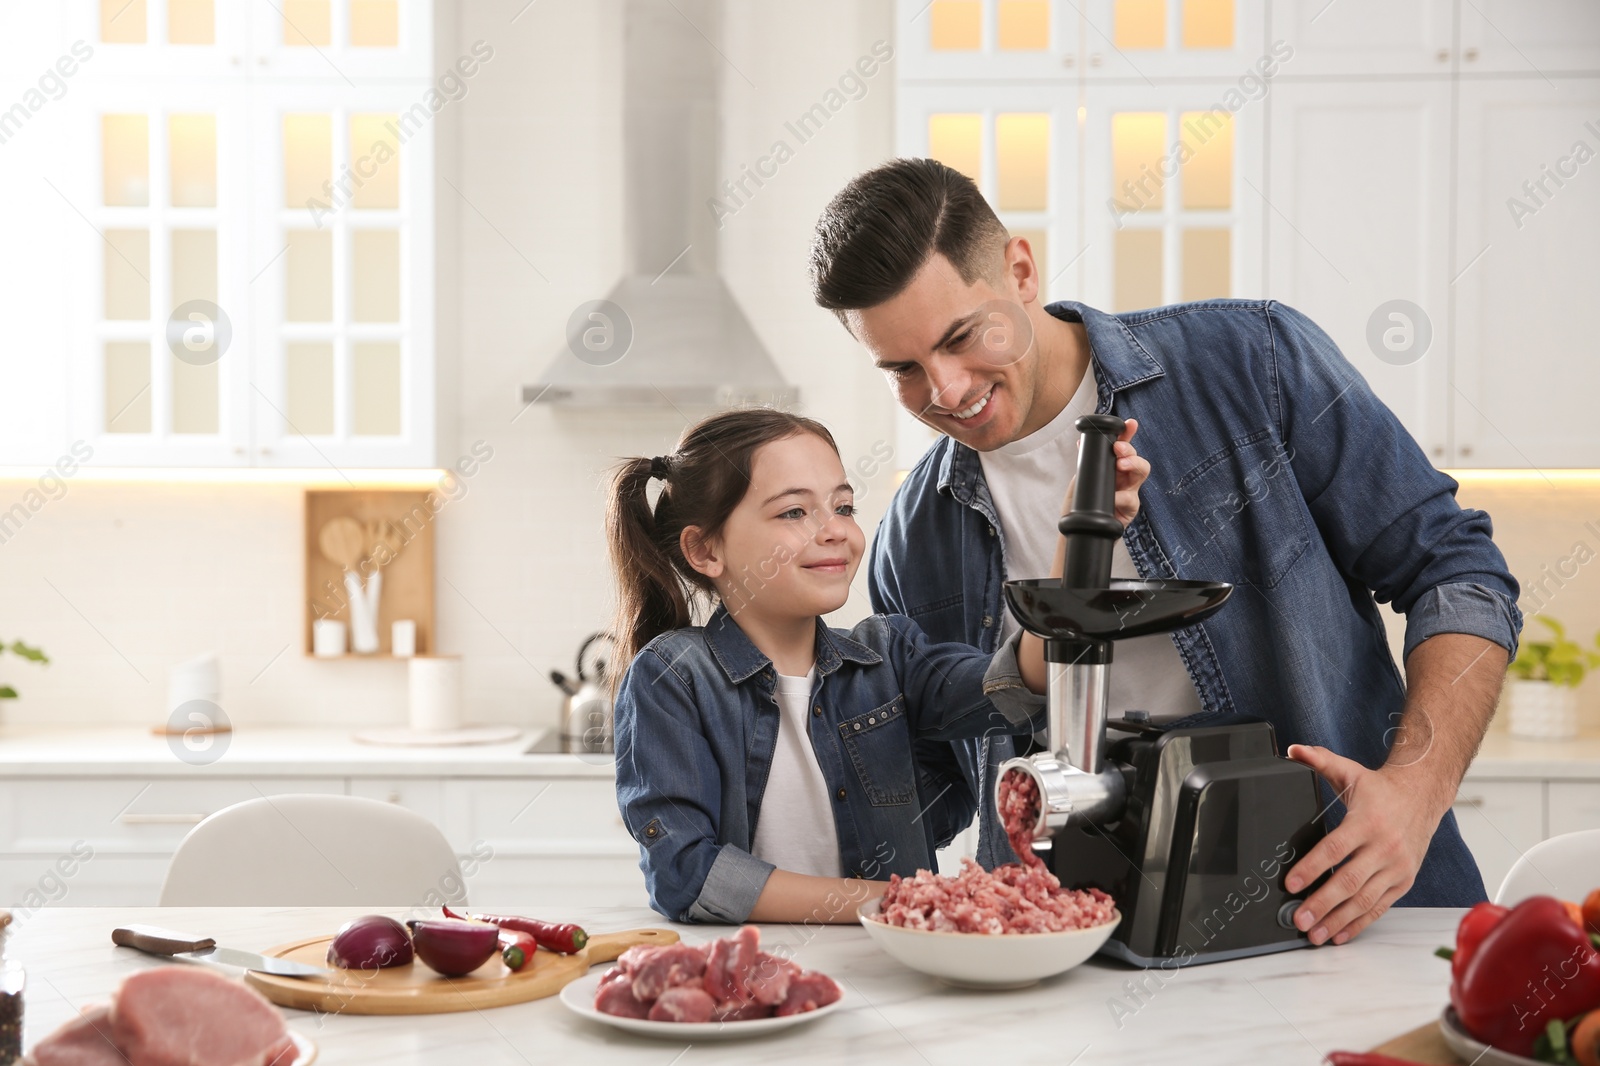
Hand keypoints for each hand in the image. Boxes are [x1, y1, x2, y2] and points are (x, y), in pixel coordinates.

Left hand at [1064, 418, 1149, 525]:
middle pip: (1136, 457)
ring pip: (1142, 473)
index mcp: (1114, 466)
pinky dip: (1121, 496)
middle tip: (1118, 449)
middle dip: (1130, 450)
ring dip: (1133, 465)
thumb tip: (1081, 443)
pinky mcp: (1130, 509)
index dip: (1128, 433)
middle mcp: (1125, 477)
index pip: (1124, 446)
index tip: (1130, 424)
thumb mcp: (1081, 480)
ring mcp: (1130, 492)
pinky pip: (1130, 500)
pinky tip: (1113, 496)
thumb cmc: (1083, 504)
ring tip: (1121, 465)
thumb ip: (1085, 463)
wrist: (1079, 530)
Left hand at [1282, 743, 1440, 945]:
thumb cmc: (1381, 790)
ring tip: (1314, 933)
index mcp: (1367, 823)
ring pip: (1364, 900)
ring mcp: (1396, 868)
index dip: (1311, 868)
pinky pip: (1380, 907)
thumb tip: (1293, 750)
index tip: (1290, 883)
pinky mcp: (1403, 881)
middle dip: (1321, 903)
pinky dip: (1360, 923)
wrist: (1424, 797)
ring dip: (1338, 920)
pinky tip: (1340, 934)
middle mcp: (1384, 848)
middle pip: (1348, 881)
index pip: (1334, 849)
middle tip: (1298, 918)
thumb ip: (1319, 760)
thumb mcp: (1350, 772)